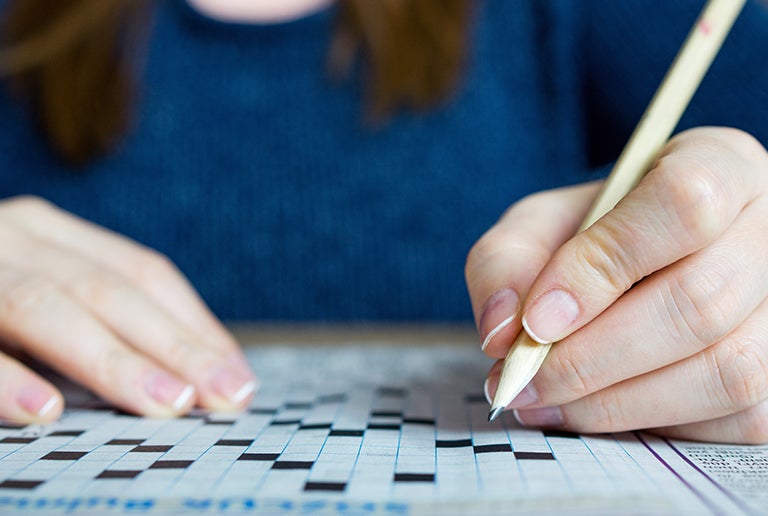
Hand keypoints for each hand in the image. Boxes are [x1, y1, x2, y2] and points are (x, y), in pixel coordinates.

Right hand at [0, 197, 256, 423]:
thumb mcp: (39, 292)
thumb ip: (95, 320)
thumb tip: (187, 379)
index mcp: (52, 234)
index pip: (143, 273)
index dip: (195, 324)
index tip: (237, 376)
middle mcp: (18, 239)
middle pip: (111, 291)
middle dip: (175, 347)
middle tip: (225, 396)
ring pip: (48, 307)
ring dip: (114, 361)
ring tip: (169, 404)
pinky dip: (8, 378)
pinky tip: (47, 411)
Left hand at [466, 127, 767, 443]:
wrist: (645, 263)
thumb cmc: (594, 236)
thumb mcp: (540, 226)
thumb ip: (506, 262)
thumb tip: (501, 333)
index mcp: (718, 166)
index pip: (682, 205)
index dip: (601, 269)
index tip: (535, 320)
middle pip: (701, 301)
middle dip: (592, 357)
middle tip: (523, 380)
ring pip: (725, 370)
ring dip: (617, 401)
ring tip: (546, 400)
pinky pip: (736, 416)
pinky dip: (654, 422)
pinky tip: (599, 409)